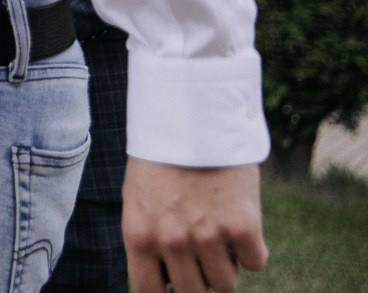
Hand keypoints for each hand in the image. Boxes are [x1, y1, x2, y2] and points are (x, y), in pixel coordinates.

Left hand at [122, 160, 266, 291]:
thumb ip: (149, 243)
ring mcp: (208, 235)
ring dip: (226, 264)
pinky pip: (255, 262)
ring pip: (227, 284)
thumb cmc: (162, 164)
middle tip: (202, 256)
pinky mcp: (243, 226)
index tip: (177, 288)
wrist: (193, 120)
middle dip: (200, 280)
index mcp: (139, 236)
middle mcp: (171, 241)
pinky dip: (252, 248)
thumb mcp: (139, 203)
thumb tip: (166, 285)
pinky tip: (239, 222)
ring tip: (218, 232)